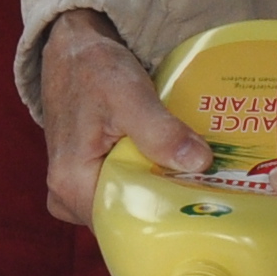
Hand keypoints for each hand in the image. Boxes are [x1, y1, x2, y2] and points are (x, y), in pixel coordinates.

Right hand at [36, 11, 203, 223]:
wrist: (73, 49)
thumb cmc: (93, 69)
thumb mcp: (128, 95)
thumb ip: (159, 131)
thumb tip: (198, 163)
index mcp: (72, 184)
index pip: (122, 226)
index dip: (163, 220)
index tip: (201, 210)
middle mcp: (68, 195)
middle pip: (125, 219)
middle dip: (165, 208)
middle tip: (209, 195)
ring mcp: (76, 187)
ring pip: (125, 204)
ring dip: (159, 192)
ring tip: (198, 181)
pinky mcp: (88, 175)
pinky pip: (122, 190)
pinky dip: (148, 180)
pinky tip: (177, 170)